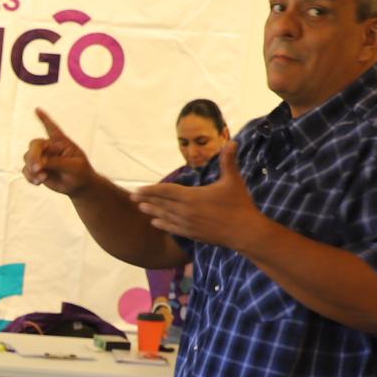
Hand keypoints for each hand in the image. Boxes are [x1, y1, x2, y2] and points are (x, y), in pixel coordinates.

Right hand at [23, 110, 96, 194]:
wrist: (79, 186)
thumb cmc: (80, 173)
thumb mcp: (73, 167)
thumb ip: (56, 162)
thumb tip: (39, 163)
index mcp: (61, 143)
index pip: (52, 128)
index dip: (44, 119)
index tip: (37, 109)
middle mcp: (50, 148)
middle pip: (34, 145)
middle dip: (33, 156)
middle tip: (38, 168)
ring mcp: (42, 159)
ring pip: (27, 157)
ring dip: (31, 168)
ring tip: (42, 178)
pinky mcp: (37, 170)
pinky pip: (26, 170)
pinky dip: (30, 177)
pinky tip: (38, 182)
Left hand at [131, 137, 266, 250]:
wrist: (245, 232)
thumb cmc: (240, 205)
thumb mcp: (233, 180)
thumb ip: (228, 161)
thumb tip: (233, 141)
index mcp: (192, 196)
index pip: (165, 191)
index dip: (150, 190)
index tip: (136, 189)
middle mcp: (186, 211)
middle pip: (161, 204)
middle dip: (146, 199)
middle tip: (131, 197)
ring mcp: (188, 224)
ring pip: (165, 216)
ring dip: (152, 211)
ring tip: (140, 208)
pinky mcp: (192, 235)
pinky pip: (173, 228)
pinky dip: (162, 224)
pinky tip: (155, 223)